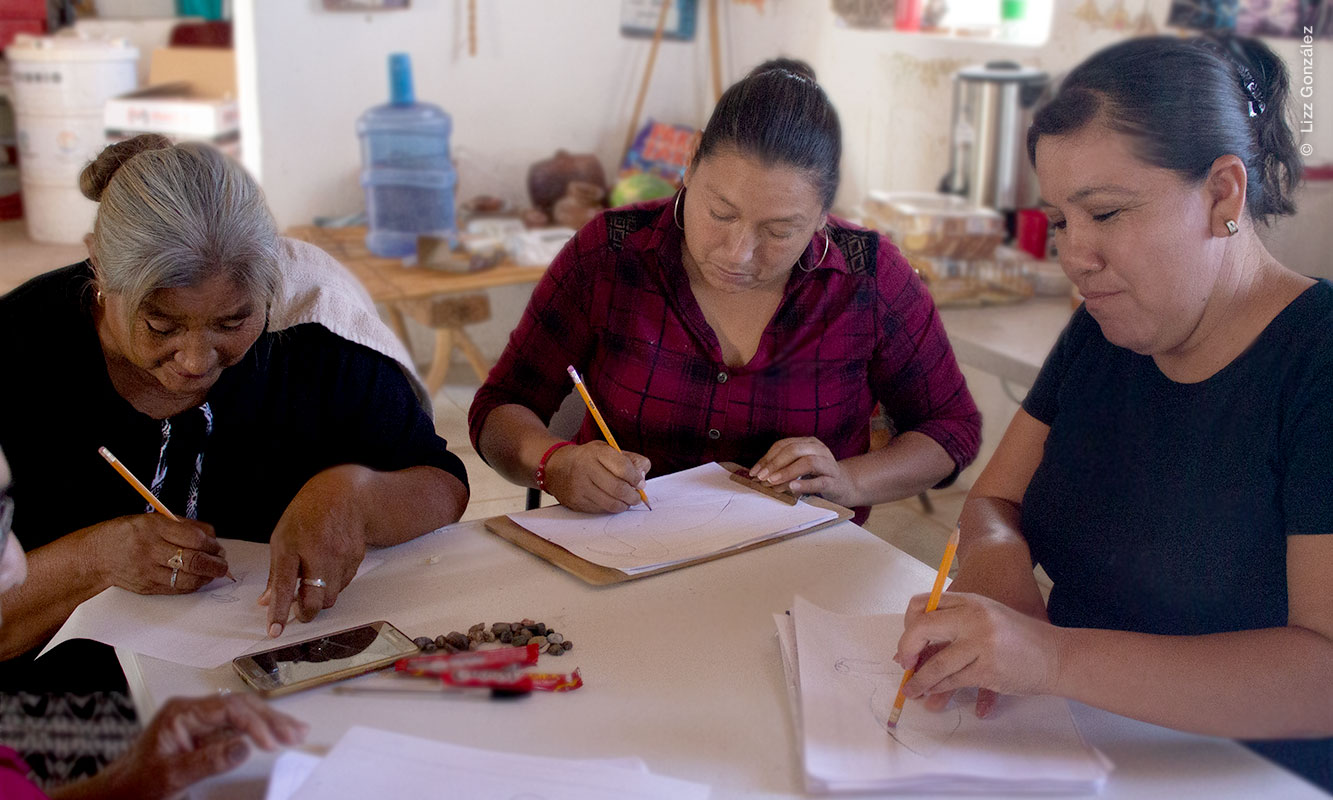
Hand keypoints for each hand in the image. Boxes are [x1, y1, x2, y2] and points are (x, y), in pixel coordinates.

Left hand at [72, 693, 306, 799]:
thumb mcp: (172, 776)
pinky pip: (237, 726)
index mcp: (182, 713)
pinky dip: (259, 731)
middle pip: (241, 706)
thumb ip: (209, 761)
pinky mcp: (204, 734)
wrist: (116, 794)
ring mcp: (199, 722)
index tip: (271, 743)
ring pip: (243, 713)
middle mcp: (192, 711)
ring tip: (296, 732)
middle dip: (271, 719)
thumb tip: (245, 746)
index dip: (255, 723)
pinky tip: (275, 735)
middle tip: (296, 733)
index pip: (229, 708)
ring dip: (270, 722)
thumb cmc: (136, 784)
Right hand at [84, 514, 228, 594]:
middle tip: (223, 563)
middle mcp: (151, 550)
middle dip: (215, 564)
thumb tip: (211, 536)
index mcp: (153, 528)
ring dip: (206, 576)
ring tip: (213, 571)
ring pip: (187, 579)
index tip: (217, 546)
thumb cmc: (126, 534)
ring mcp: (148, 571)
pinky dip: (192, 585)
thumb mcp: (152, 519)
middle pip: (193, 560)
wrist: (96, 556)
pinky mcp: (147, 587)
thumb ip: (183, 525)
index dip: (212, 544)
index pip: (193, 538)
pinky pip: (177, 589)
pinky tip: (198, 579)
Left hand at [260, 465, 370, 636]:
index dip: (279, 611)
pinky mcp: (356, 560)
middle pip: (315, 599)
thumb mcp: (282, 537)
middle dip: (306, 612)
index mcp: (292, 546)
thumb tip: (266, 601)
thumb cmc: (308, 514)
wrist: (343, 496)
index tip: (274, 630)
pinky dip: (333, 585)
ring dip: (320, 597)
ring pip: (331, 596)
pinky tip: (328, 569)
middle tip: (300, 612)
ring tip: (314, 582)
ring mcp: (340, 557)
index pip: (283, 585)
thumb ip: (275, 572)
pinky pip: (343, 585)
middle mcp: (318, 553)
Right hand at [543, 441, 650, 512]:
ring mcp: (579, 487)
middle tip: (637, 496)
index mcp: (596, 453)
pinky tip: (613, 502)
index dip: (636, 478)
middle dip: (633, 495)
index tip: (640, 483)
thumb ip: (630, 460)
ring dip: (624, 505)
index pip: (623, 468)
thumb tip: (642, 478)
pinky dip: (611, 508)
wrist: (556, 467)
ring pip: (610, 503)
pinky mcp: (576, 502)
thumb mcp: (609, 450)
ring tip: (627, 501)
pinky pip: (601, 510)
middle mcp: (586, 468)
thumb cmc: (588, 458)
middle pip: (618, 488)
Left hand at [750, 437, 857, 507]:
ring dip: (787, 472)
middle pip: (794, 450)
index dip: (767, 458)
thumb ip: (783, 467)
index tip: (754, 472)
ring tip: (772, 481)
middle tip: (761, 477)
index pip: (784, 445)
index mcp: (808, 443)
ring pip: (807, 463)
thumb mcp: (800, 467)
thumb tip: (758, 474)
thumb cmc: (818, 476)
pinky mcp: (834, 481)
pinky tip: (792, 487)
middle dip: (774, 463)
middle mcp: (819, 449)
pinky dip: (804, 484)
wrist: (846, 485)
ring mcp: (828, 464)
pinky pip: (819, 481)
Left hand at [916, 555, 1050, 716]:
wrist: (1057, 654)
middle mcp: (973, 619)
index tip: (908, 643)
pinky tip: (935, 696)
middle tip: (903, 666)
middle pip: (924, 629)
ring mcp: (982, 644)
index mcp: (970, 601)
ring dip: (920, 680)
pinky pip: (955, 681)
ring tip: (912, 691)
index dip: (909, 625)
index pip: (923, 605)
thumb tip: (916, 648)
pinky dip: (942, 690)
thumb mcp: (986, 615)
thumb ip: (955, 623)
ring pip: (938, 664)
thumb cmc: (1019, 635)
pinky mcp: (989, 670)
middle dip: (907, 650)